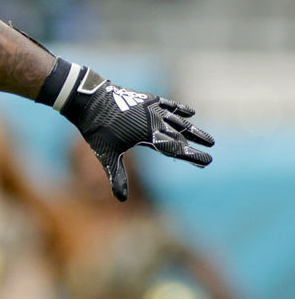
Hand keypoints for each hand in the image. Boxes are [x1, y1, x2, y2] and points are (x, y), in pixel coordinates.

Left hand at [62, 69, 214, 200]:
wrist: (87, 99)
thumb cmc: (96, 129)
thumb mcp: (106, 154)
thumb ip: (117, 175)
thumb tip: (121, 199)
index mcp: (146, 135)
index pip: (174, 148)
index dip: (192, 155)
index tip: (207, 161)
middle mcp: (153, 120)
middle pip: (179, 135)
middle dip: (195, 144)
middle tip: (210, 151)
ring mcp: (150, 108)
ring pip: (177, 120)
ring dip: (192, 129)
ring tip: (207, 138)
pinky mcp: (146, 99)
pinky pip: (167, 104)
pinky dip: (179, 109)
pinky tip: (190, 112)